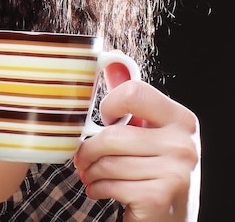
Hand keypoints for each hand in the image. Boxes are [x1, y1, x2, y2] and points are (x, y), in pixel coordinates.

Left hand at [73, 64, 200, 221]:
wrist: (170, 221)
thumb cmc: (154, 170)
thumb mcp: (150, 132)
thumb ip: (132, 99)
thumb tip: (112, 59)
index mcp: (181, 119)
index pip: (133, 91)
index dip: (110, 104)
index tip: (105, 119)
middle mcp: (184, 143)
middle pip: (112, 134)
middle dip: (88, 149)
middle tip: (82, 158)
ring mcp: (175, 172)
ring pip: (108, 161)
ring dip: (90, 171)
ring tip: (92, 175)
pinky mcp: (159, 197)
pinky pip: (110, 184)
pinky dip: (98, 188)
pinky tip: (101, 190)